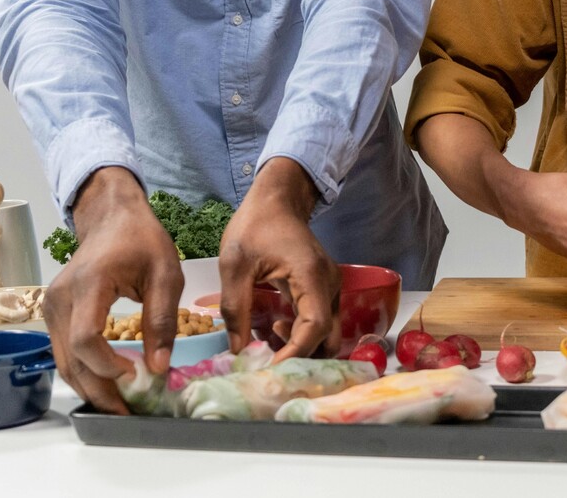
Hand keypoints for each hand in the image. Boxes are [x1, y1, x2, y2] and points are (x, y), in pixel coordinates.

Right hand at [43, 167, 182, 413]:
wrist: (113, 218)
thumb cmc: (143, 242)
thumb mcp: (167, 275)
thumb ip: (163, 320)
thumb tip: (159, 367)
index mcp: (90, 284)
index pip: (88, 337)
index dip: (109, 365)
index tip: (137, 376)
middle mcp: (60, 298)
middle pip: (71, 359)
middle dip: (99, 390)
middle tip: (128, 411)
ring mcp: (51, 306)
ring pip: (64, 361)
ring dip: (90, 387)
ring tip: (121, 404)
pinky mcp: (54, 313)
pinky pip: (65, 351)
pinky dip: (85, 371)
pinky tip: (109, 383)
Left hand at [217, 157, 340, 362]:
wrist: (278, 199)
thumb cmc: (255, 226)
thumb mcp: (235, 265)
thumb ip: (235, 309)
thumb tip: (237, 350)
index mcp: (311, 276)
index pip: (314, 327)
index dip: (294, 353)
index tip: (269, 368)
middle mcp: (330, 285)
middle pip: (329, 336)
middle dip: (301, 356)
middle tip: (268, 360)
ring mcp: (332, 287)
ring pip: (327, 332)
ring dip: (301, 345)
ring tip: (267, 338)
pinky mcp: (325, 289)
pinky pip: (320, 321)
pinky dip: (301, 333)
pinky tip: (274, 326)